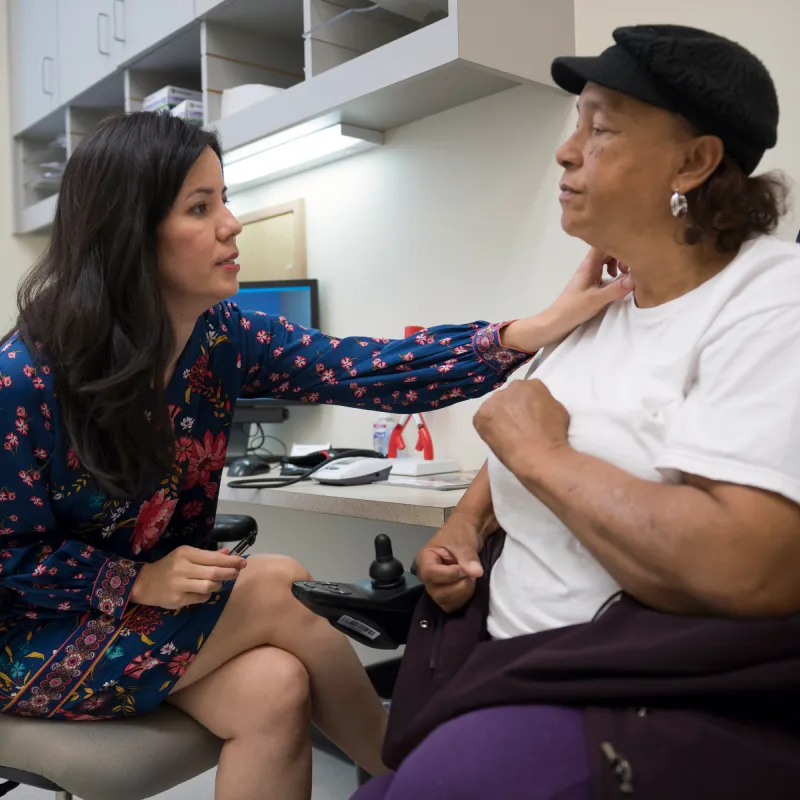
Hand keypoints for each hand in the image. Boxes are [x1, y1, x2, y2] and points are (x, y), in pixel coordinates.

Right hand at [131, 546, 246, 608]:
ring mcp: (179, 585)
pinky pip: (201, 598)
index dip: (231, 560)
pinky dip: (207, 595)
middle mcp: (182, 568)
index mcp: (186, 553)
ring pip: (209, 586)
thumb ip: (207, 555)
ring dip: (218, 585)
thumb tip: (228, 554)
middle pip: (214, 572)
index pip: (214, 557)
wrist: (144, 583)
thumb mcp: (186, 555)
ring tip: (218, 583)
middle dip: (230, 573)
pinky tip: (203, 592)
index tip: (243, 562)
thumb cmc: (169, 566)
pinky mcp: (177, 599)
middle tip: (236, 573)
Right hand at [415, 514, 485, 612]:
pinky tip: (469, 584)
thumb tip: (476, 572)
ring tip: (470, 577)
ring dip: (463, 592)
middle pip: (437, 592)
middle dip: (459, 585)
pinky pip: (452, 605)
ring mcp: (434, 587)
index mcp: (424, 559)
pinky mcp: (444, 594)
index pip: (431, 574)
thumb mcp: (463, 542)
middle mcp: (426, 576)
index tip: (463, 568)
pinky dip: (463, 598)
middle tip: (469, 572)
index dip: (450, 574)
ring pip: (445, 601)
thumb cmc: (459, 534)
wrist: (467, 535)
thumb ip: (467, 557)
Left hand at [474, 379, 569, 471]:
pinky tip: (496, 437)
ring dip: (498, 416)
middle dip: (510, 408)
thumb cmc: (554, 435)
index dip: (525, 405)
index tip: (527, 416)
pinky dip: (486, 427)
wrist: (540, 454)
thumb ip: (543, 401)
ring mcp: (494, 401)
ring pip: (494, 407)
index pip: (524, 391)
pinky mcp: (481, 415)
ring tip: (505, 433)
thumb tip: (535, 405)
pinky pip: (482, 419)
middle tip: (516, 425)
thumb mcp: (558, 409)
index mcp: (531, 384)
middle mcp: (510, 388)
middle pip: (508, 397)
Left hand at [502, 249, 632, 350]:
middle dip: (620, 254)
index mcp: (588, 265)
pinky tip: (615, 282)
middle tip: (628, 268)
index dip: (617, 243)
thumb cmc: (573, 308)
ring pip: (605, 260)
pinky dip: (612, 272)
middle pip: (606, 249)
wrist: (556, 321)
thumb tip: (635, 279)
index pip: (603, 243)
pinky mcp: (589, 283)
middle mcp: (588, 266)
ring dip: (616, 263)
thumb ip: (615, 289)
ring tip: (623, 274)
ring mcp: (588, 274)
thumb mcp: (597, 300)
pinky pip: (603, 270)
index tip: (630, 253)